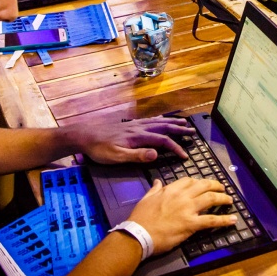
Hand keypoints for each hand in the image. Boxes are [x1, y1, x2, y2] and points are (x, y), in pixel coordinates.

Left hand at [69, 116, 195, 163]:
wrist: (84, 135)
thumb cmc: (99, 149)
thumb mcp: (117, 156)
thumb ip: (137, 155)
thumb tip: (156, 154)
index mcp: (138, 136)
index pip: (163, 141)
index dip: (176, 148)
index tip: (185, 156)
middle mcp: (139, 127)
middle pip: (164, 127)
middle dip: (179, 129)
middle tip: (192, 132)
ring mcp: (134, 124)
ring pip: (158, 121)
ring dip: (172, 122)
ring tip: (183, 122)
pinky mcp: (129, 124)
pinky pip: (150, 119)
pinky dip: (160, 119)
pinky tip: (161, 119)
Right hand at [129, 178, 235, 252]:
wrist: (139, 234)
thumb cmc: (141, 217)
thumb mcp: (146, 198)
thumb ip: (155, 189)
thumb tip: (158, 182)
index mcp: (171, 189)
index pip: (189, 181)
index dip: (199, 181)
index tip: (203, 184)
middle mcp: (182, 196)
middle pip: (204, 186)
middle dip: (216, 185)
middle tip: (222, 188)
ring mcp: (188, 209)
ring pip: (211, 199)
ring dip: (223, 198)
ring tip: (230, 200)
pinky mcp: (191, 224)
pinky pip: (211, 220)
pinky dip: (224, 220)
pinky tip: (233, 219)